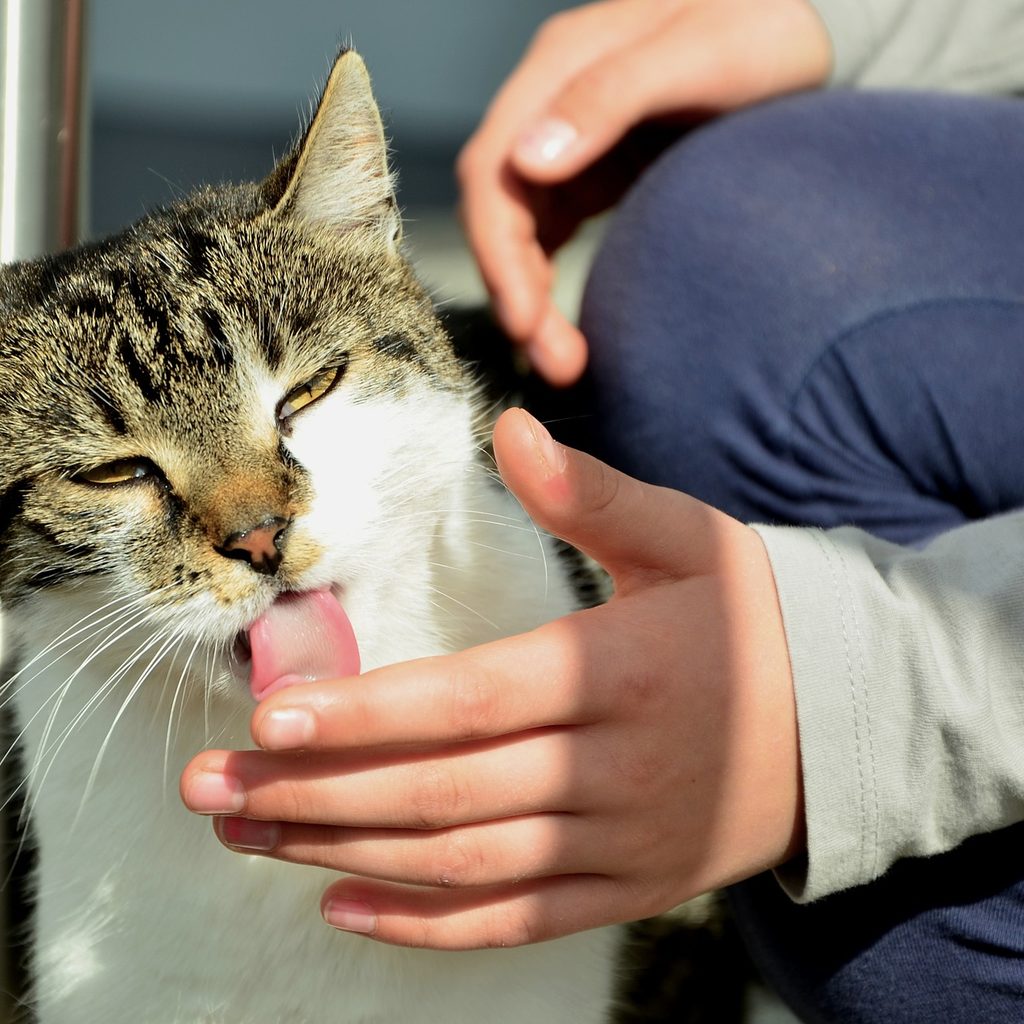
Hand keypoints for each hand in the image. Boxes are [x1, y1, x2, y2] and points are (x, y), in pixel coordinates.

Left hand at [181, 409, 802, 949]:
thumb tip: (511, 425)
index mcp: (623, 673)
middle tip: (213, 783)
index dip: (367, 712)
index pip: (471, 701)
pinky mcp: (627, 888)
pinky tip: (341, 906)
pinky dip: (425, 923)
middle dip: (316, 789)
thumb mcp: (687, 538)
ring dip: (344, 851)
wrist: (842, 719)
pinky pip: (514, 920)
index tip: (270, 713)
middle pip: (442, 793)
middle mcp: (616, 770)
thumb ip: (592, 493)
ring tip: (250, 833)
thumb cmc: (750, 614)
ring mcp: (621, 843)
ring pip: (461, 863)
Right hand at [457, 0, 831, 384]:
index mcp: (560, 66)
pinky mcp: (591, 172)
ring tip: (564, 360)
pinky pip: (549, 236)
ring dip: (529, 297)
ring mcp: (569, 141)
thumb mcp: (699, 54)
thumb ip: (609, 97)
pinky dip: (548, 282)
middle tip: (554, 362)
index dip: (498, 251)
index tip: (523, 320)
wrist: (809, 30)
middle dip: (514, 290)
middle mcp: (550, 104)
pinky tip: (566, 323)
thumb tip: (528, 162)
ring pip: (520, 231)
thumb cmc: (763, 28)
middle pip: (501, 210)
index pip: (493, 169)